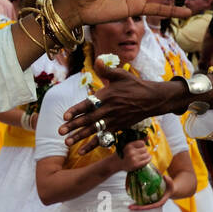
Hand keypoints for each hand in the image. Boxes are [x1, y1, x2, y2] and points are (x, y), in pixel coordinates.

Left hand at [59, 70, 185, 152]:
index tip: (65, 116)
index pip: (88, 104)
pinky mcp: (117, 128)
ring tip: (66, 143)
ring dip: (80, 137)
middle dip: (73, 126)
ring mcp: (113, 120)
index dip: (76, 110)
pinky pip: (103, 138)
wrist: (152, 99)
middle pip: (88, 120)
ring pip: (94, 131)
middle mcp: (108, 110)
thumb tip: (96, 60)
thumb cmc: (134, 85)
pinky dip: (92, 145)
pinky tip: (81, 151)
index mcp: (106, 96)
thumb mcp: (121, 74)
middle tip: (60, 131)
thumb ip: (106, 69)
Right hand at [118, 139, 151, 172]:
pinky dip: (148, 159)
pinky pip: (147, 160)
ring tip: (141, 156)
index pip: (142, 143)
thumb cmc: (122, 153)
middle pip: (145, 149)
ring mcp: (134, 159)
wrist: (115, 163)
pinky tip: (145, 159)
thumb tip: (148, 137)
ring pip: (147, 155)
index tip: (139, 147)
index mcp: (128, 146)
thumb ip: (137, 141)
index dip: (141, 145)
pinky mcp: (136, 165)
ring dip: (146, 155)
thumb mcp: (127, 145)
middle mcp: (131, 152)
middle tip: (139, 153)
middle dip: (143, 151)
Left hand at [129, 174, 174, 210]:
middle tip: (129, 207)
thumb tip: (164, 176)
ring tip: (128, 206)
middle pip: (146, 207)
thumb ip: (169, 181)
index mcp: (160, 202)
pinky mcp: (149, 200)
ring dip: (136, 206)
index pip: (152, 206)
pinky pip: (143, 201)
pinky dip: (137, 201)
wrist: (170, 189)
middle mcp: (155, 203)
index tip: (139, 207)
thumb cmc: (170, 187)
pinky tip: (130, 199)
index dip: (145, 207)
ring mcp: (152, 202)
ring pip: (143, 205)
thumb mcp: (171, 184)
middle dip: (138, 208)